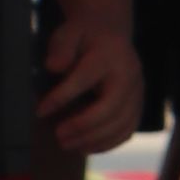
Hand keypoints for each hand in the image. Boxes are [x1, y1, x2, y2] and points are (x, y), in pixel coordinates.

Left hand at [38, 8, 141, 149]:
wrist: (110, 32)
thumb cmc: (84, 36)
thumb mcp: (68, 33)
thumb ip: (61, 48)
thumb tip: (53, 67)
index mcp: (109, 55)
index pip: (84, 79)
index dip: (61, 98)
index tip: (40, 111)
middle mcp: (129, 75)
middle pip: (109, 109)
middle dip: (82, 126)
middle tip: (58, 136)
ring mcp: (137, 91)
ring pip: (120, 124)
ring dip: (93, 139)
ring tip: (68, 144)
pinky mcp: (138, 104)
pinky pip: (128, 130)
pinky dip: (108, 143)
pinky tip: (87, 147)